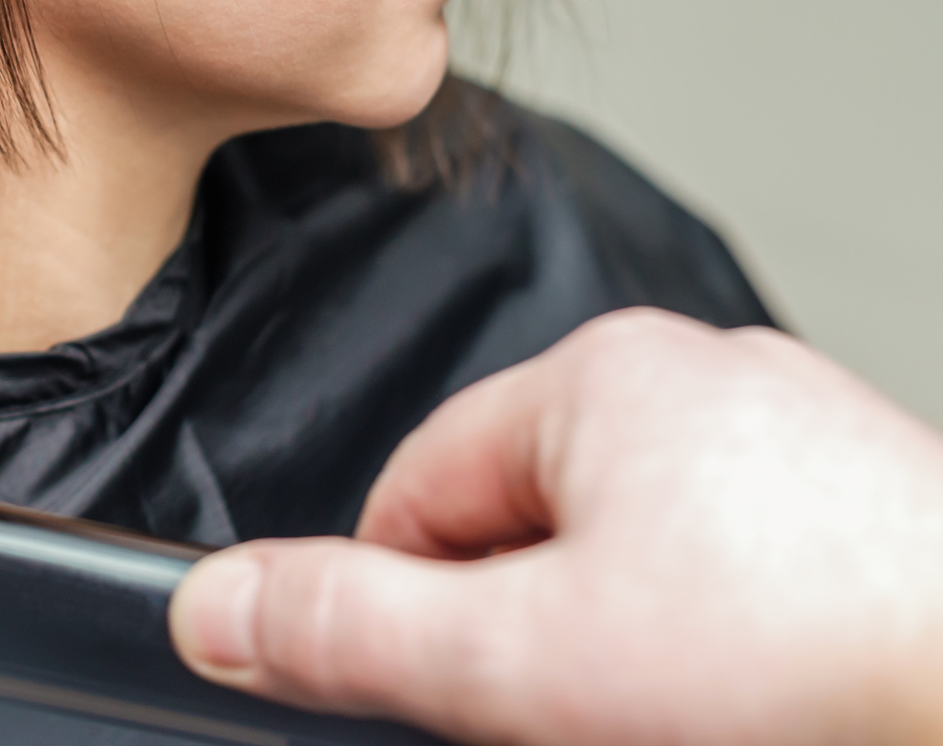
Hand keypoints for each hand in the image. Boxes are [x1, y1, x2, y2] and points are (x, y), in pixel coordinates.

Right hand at [170, 309, 942, 745]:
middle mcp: (705, 376)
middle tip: (589, 718)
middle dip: (534, 632)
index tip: (452, 695)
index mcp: (599, 373)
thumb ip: (352, 629)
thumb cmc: (813, 674)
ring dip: (634, 644)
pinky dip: (733, 645)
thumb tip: (209, 607)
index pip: (418, 487)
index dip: (412, 611)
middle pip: (532, 525)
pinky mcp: (876, 510)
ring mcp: (801, 438)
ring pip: (642, 553)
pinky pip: (742, 570)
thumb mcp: (525, 666)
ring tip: (695, 716)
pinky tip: (764, 705)